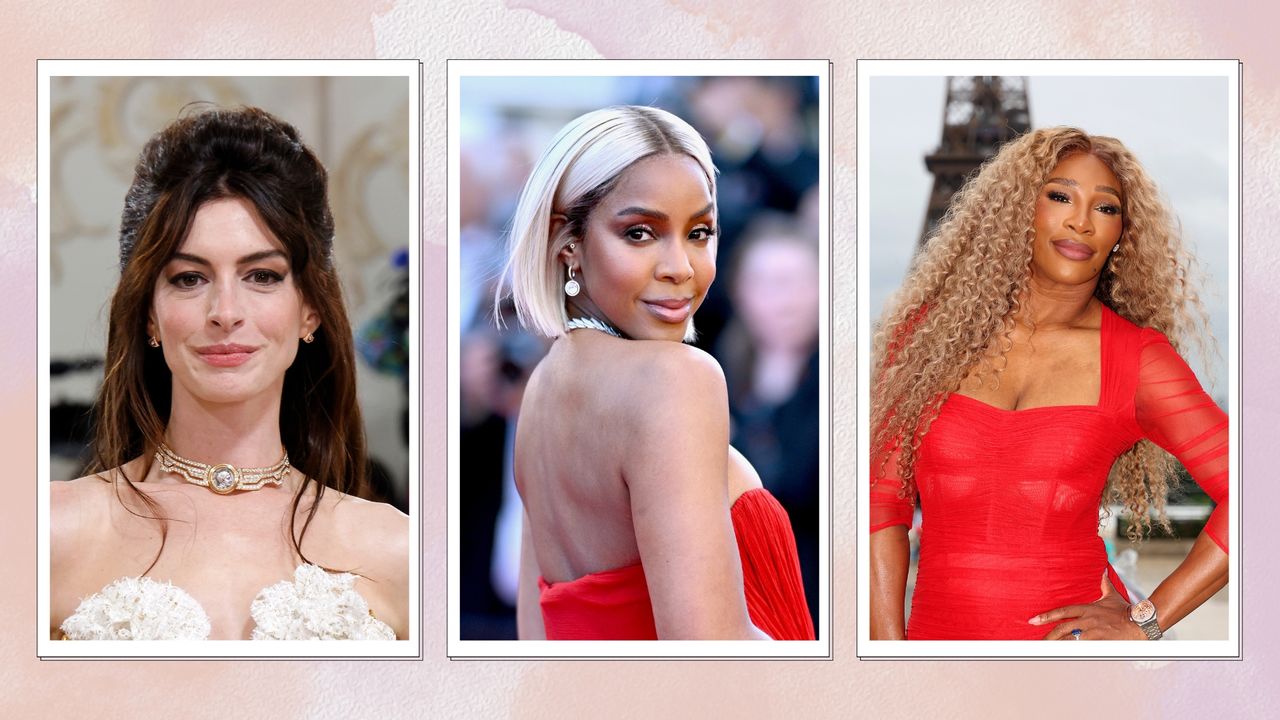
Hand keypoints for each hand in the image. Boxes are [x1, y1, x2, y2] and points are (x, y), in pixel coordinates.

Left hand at [1028, 572, 1147, 640]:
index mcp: (1088, 609)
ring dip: (1059, 645)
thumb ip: (1104, 585)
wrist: (1142, 622)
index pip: (1062, 612)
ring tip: (1048, 650)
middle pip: (1063, 628)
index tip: (1033, 620)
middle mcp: (1088, 619)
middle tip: (1038, 642)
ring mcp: (1095, 631)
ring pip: (1072, 639)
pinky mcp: (1102, 642)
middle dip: (1049, 635)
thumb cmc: (1126, 610)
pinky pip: (1085, 648)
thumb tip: (1103, 571)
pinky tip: (1066, 656)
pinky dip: (1075, 651)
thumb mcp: (1112, 596)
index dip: (1046, 616)